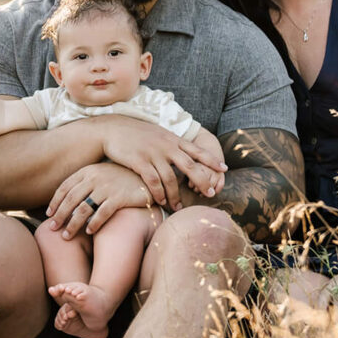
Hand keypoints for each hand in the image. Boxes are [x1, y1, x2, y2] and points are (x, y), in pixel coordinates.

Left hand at [46, 163, 155, 238]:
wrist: (146, 175)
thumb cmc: (121, 178)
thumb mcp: (101, 174)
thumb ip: (86, 182)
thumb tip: (67, 199)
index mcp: (88, 171)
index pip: (65, 187)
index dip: (55, 201)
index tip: (48, 214)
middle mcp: (95, 178)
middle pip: (71, 199)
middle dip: (60, 215)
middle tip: (52, 228)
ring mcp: (107, 187)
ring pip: (83, 208)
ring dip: (73, 224)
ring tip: (66, 236)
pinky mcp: (119, 197)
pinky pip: (102, 213)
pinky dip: (94, 224)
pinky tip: (89, 233)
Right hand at [88, 116, 225, 210]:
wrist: (113, 129)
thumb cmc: (137, 133)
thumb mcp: (159, 134)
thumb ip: (172, 144)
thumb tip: (184, 154)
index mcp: (173, 139)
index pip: (197, 150)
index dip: (212, 160)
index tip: (224, 169)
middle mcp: (167, 146)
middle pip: (190, 166)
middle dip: (203, 181)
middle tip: (211, 194)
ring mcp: (153, 153)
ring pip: (171, 179)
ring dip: (176, 196)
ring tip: (178, 208)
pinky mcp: (140, 161)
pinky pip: (153, 181)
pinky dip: (158, 193)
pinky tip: (161, 201)